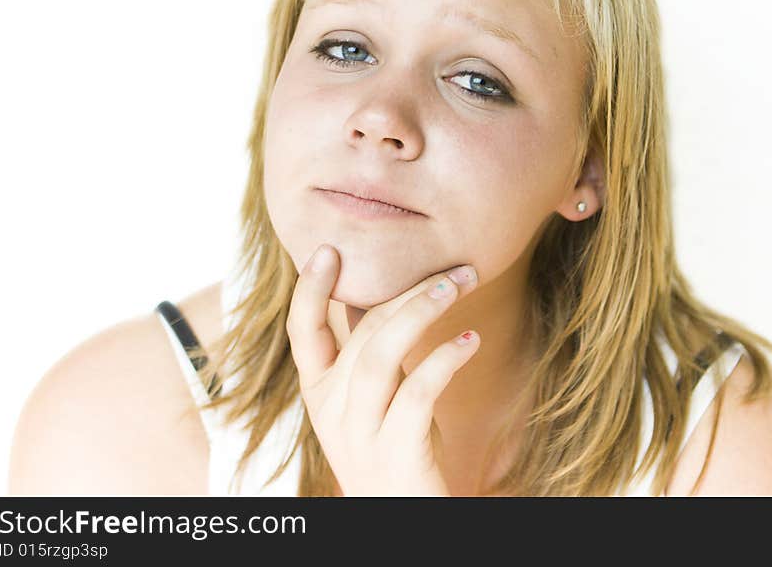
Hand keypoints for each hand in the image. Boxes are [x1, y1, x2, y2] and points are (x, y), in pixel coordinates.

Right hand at [286, 243, 481, 495]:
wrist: (402, 522)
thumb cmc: (395, 449)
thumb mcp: (371, 398)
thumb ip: (365, 351)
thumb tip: (368, 295)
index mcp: (320, 392)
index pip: (301, 333)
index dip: (310, 289)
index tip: (329, 248)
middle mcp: (331, 411)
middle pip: (362, 333)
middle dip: (407, 290)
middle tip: (454, 268)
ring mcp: (360, 434)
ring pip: (379, 356)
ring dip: (419, 313)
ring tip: (457, 287)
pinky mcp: (396, 454)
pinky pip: (416, 394)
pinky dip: (444, 361)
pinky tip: (470, 342)